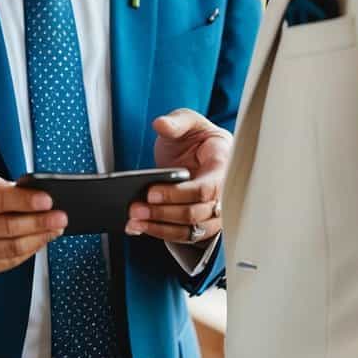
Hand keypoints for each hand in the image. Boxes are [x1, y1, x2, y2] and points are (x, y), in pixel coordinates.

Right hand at [0, 170, 66, 279]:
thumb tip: (35, 198)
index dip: (24, 202)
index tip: (48, 201)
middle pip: (6, 228)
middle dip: (39, 223)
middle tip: (61, 217)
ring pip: (9, 250)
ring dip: (38, 240)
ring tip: (55, 229)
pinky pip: (5, 262)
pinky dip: (27, 252)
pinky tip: (38, 241)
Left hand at [124, 109, 230, 244]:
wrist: (201, 153)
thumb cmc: (198, 138)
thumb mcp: (189, 121)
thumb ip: (176, 121)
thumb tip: (161, 124)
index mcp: (223, 165)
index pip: (206, 188)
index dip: (178, 194)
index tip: (151, 192)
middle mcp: (224, 193)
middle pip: (196, 213)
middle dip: (163, 213)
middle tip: (136, 209)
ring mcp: (215, 211)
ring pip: (191, 230)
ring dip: (160, 228)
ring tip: (134, 221)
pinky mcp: (202, 223)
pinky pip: (185, 235)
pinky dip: (162, 233)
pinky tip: (140, 227)